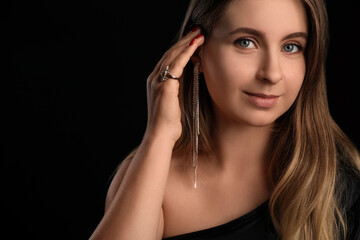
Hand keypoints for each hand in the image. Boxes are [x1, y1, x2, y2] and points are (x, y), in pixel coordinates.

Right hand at [145, 27, 203, 143]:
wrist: (161, 135)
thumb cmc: (167, 124)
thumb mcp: (172, 103)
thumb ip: (176, 91)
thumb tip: (186, 83)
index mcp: (155, 83)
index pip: (168, 60)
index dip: (180, 49)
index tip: (191, 41)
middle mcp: (154, 79)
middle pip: (170, 54)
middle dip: (184, 41)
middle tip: (196, 32)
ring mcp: (158, 81)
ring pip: (173, 56)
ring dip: (186, 43)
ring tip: (198, 35)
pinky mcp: (165, 86)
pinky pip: (177, 64)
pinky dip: (186, 53)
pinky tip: (194, 45)